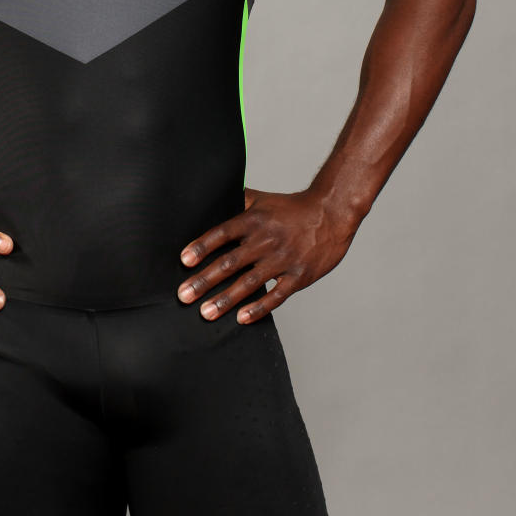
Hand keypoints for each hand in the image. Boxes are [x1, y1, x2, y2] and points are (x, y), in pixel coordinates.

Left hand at [176, 186, 357, 323]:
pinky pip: (276, 295)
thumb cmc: (293, 208)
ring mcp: (283, 260)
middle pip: (230, 262)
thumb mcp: (263, 199)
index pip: (222, 234)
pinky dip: (259, 308)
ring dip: (225, 299)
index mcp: (254, 221)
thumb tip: (212, 196)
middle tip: (183, 296)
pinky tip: (241, 318)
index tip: (184, 261)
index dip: (202, 247)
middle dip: (204, 280)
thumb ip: (238, 200)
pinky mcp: (299, 276)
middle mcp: (266, 240)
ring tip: (205, 313)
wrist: (332, 213)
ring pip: (249, 283)